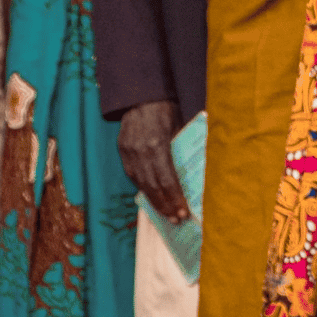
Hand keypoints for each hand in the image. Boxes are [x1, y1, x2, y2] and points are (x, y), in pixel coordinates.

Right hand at [117, 100, 188, 222]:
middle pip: (153, 185)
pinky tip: (152, 198)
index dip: (175, 198)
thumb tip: (194, 175)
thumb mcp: (180, 127)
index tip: (184, 212)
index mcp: (157, 144)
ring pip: (141, 184)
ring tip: (166, 215)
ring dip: (154, 202)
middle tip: (176, 219)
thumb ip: (183, 150)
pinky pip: (132, 175)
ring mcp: (128, 152)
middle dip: (165, 205)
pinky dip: (143, 189)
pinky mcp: (122, 151)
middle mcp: (140, 151)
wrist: (141, 96)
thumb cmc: (166, 111)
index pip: (167, 178)